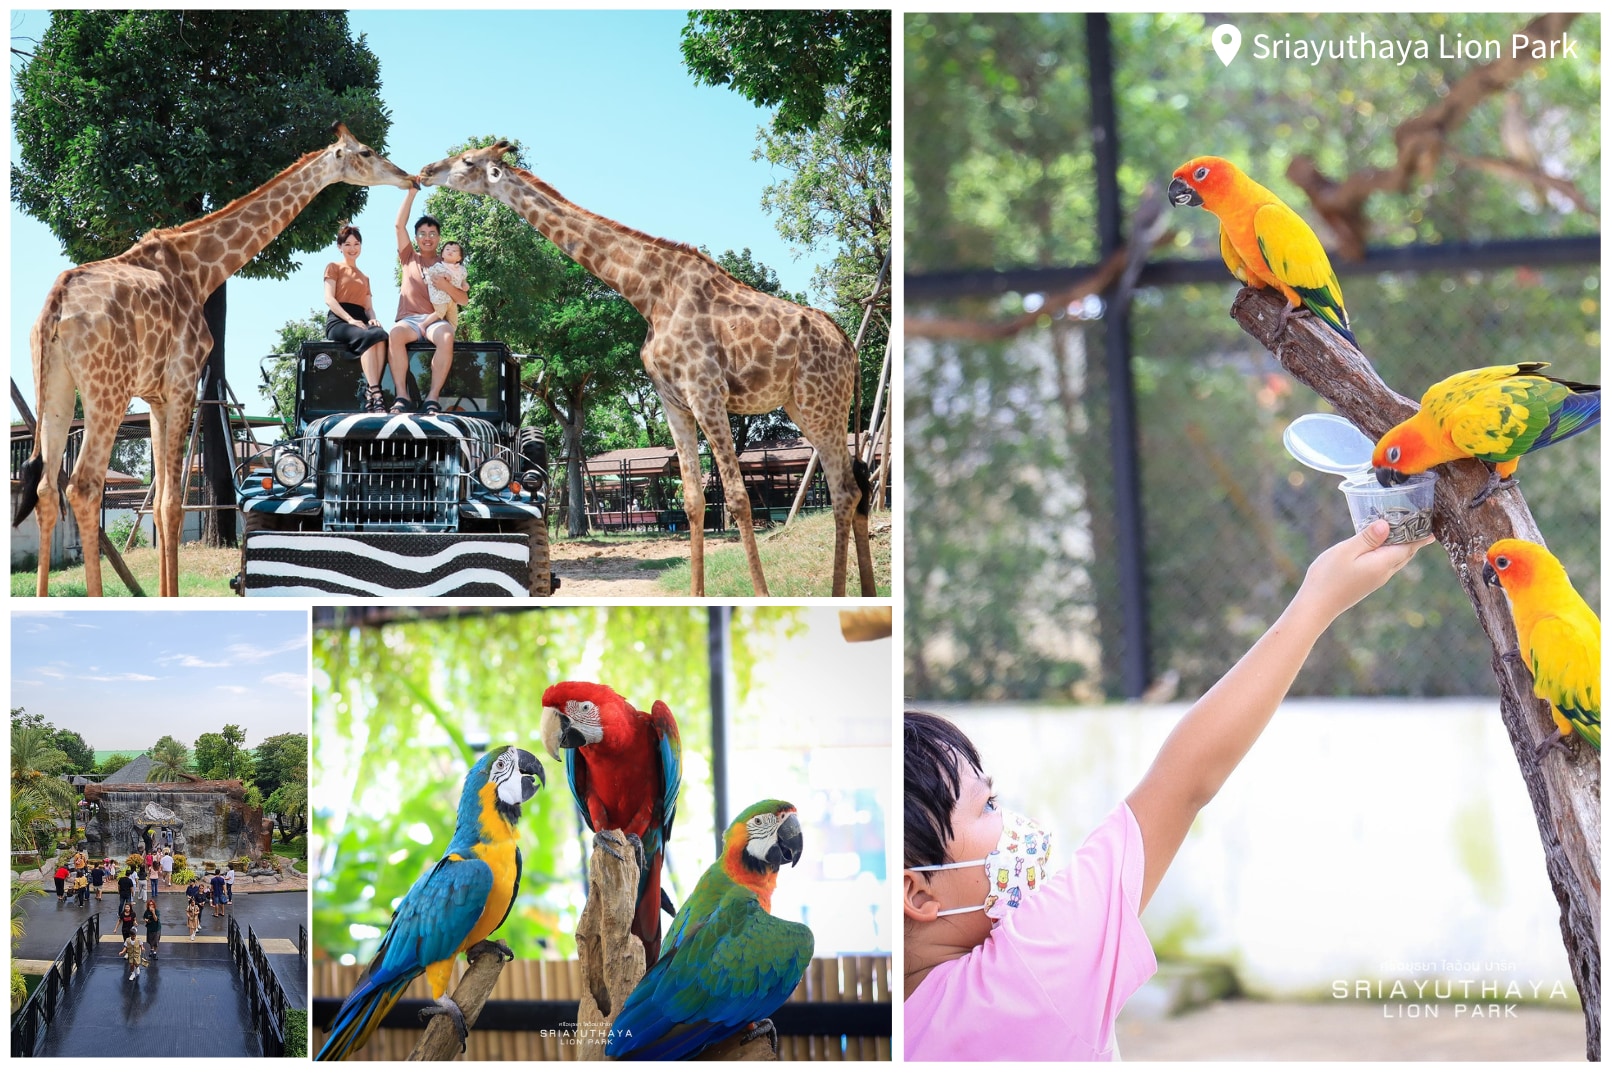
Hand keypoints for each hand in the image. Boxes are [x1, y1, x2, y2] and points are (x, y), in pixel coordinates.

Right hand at [1296, 519, 1433, 621]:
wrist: (1316, 606)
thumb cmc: (1328, 577)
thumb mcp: (1346, 551)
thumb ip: (1367, 538)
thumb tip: (1387, 525)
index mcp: (1382, 564)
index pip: (1408, 547)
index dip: (1420, 535)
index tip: (1432, 525)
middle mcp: (1384, 573)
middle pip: (1405, 554)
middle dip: (1415, 540)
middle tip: (1424, 526)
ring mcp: (1376, 580)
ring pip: (1396, 560)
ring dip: (1403, 547)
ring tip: (1408, 534)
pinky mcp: (1367, 583)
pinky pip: (1386, 565)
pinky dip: (1391, 553)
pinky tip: (1383, 547)